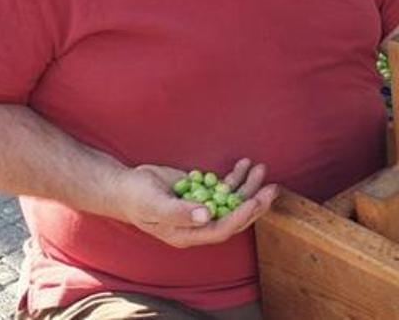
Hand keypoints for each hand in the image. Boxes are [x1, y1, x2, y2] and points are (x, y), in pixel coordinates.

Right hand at [113, 158, 278, 248]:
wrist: (127, 186)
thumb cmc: (136, 198)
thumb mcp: (153, 205)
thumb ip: (178, 212)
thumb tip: (205, 216)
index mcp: (188, 235)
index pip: (221, 230)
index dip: (239, 218)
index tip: (254, 202)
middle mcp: (200, 224)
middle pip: (234, 217)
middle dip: (254, 203)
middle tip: (271, 188)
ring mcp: (203, 209)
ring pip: (233, 200)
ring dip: (249, 186)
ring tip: (261, 169)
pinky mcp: (204, 193)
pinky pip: (225, 187)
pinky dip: (237, 176)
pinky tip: (246, 164)